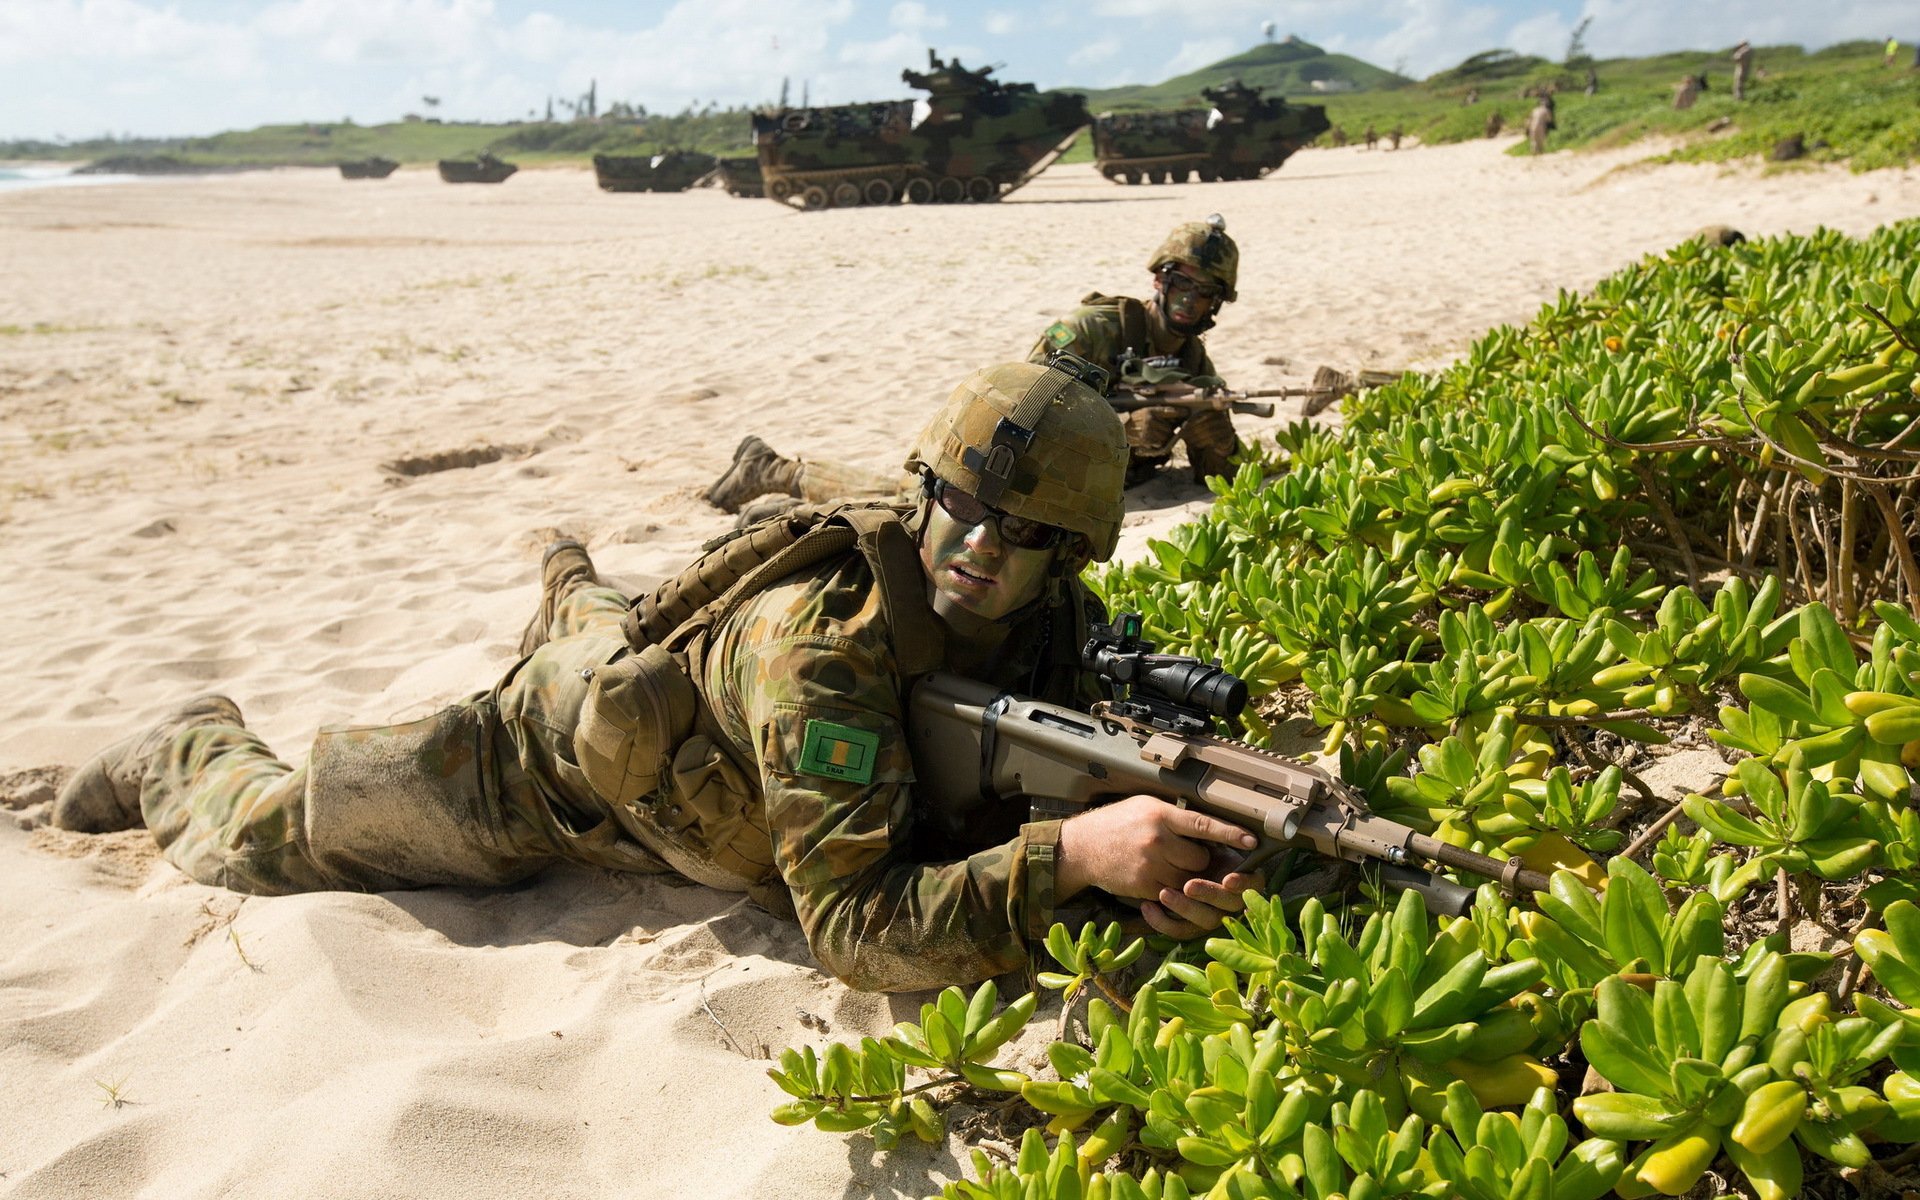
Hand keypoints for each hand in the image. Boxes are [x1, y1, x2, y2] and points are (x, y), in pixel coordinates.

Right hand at [1055, 796, 1259, 936]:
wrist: (1082, 847)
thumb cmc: (1116, 823)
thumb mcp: (1145, 806)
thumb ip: (1174, 815)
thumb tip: (1207, 828)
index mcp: (1161, 815)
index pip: (1204, 824)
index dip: (1231, 833)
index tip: (1252, 840)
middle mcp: (1157, 840)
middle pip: (1200, 859)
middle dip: (1200, 860)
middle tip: (1186, 854)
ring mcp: (1150, 865)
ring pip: (1188, 879)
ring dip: (1187, 876)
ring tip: (1170, 864)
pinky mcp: (1143, 886)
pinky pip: (1170, 892)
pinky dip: (1169, 887)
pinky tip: (1155, 874)